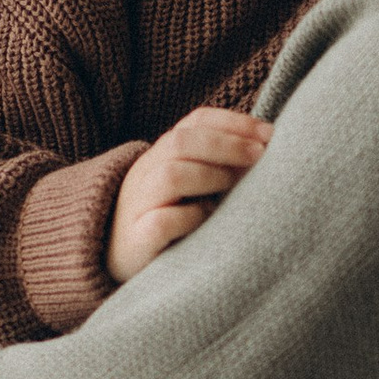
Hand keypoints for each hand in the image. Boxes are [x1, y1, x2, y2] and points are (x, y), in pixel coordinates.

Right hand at [106, 107, 273, 281]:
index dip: (233, 122)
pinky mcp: (138, 238)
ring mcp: (138, 205)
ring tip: (234, 187)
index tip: (268, 134)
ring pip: (170, 175)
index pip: (195, 122)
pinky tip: (206, 221)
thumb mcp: (189, 185)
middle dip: (227, 145)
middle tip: (260, 157)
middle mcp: (146, 173)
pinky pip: (161, 222)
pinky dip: (189, 217)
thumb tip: (268, 151)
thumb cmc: (165, 218)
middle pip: (182, 141)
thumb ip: (218, 165)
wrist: (110, 256)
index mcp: (162, 154)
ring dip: (209, 176)